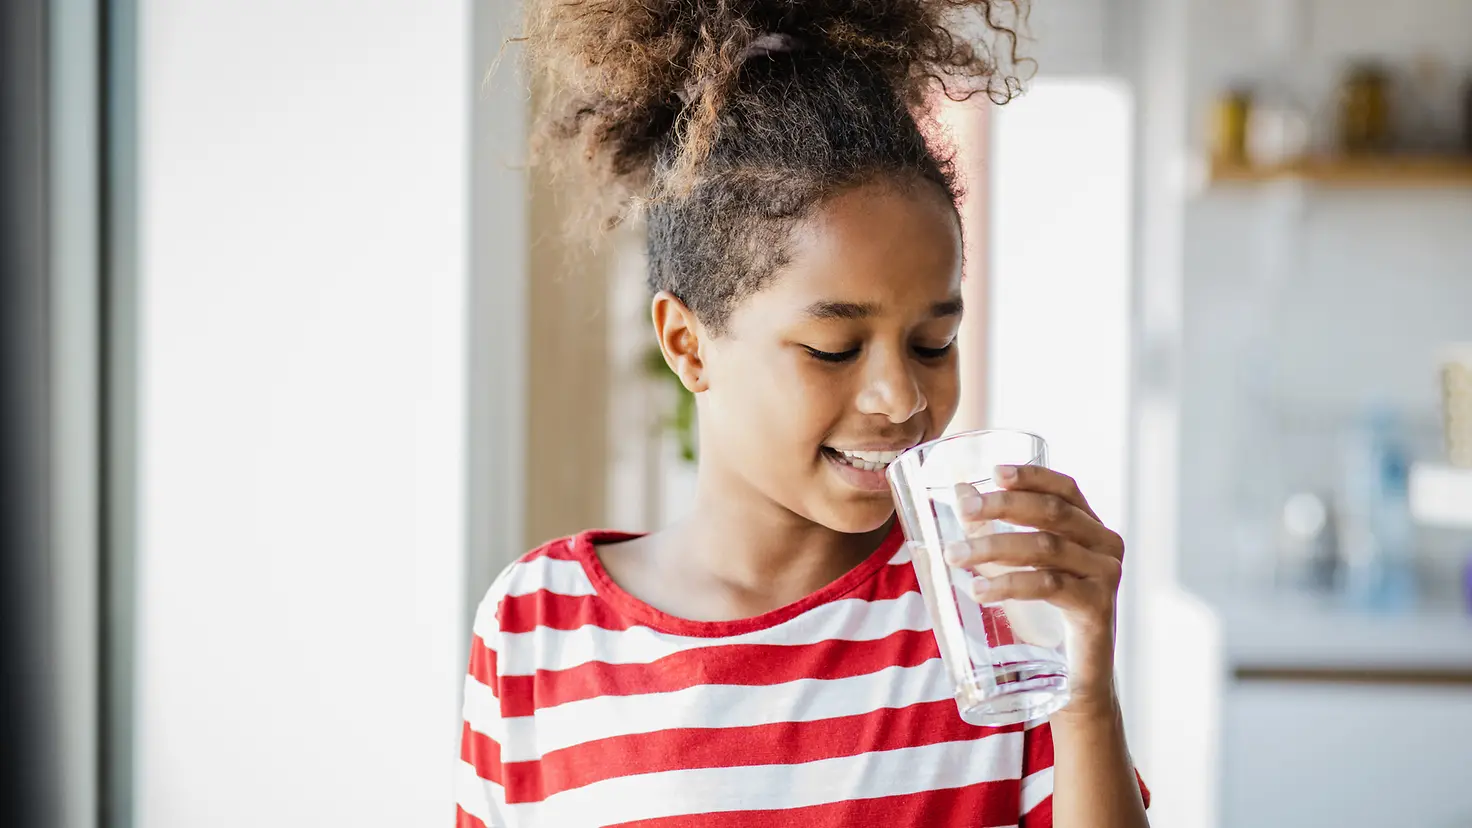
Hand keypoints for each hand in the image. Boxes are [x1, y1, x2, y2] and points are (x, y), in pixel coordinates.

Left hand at [943, 464, 1124, 713]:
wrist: (1077, 678)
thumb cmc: (1046, 615)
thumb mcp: (1022, 566)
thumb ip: (996, 530)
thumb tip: (959, 492)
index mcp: (1092, 528)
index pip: (1066, 489)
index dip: (1031, 476)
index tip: (994, 471)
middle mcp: (1106, 546)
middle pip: (1052, 512)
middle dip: (1003, 506)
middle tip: (963, 510)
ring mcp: (1105, 576)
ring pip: (1045, 547)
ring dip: (994, 546)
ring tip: (954, 555)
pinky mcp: (1096, 607)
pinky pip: (1048, 586)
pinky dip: (1009, 584)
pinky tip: (979, 589)